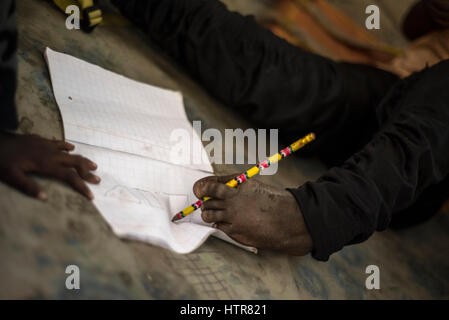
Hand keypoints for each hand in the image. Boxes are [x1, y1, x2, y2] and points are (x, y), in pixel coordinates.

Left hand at [0, 132, 99, 199]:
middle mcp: (50, 154)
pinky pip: (59, 143)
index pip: (69, 177)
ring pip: (70, 152)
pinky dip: (67, 146)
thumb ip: (28, 187)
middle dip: (87, 172)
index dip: (81, 186)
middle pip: (75, 162)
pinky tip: (71, 148)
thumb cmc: (2, 160)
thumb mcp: (11, 176)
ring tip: (93, 165)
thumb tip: (45, 198)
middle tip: (97, 179)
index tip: (91, 195)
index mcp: (46, 164)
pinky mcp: (41, 140)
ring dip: (82, 160)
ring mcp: (46, 145)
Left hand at [193, 175, 312, 254]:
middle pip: (207, 201)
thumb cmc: (273, 202)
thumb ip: (234, 183)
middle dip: (205, 202)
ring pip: (209, 215)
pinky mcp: (235, 232)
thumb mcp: (254, 185)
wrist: (287, 221)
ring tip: (213, 212)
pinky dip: (219, 223)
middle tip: (207, 202)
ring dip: (208, 213)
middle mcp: (234, 202)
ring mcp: (234, 218)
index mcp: (238, 188)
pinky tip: (226, 221)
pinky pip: (218, 226)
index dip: (202, 188)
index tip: (198, 189)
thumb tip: (216, 183)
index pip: (211, 186)